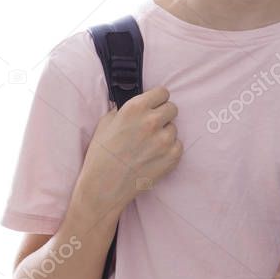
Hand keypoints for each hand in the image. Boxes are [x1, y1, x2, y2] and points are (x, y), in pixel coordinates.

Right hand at [77, 85, 182, 213]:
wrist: (104, 186)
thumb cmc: (101, 154)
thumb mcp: (106, 122)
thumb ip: (125, 109)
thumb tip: (138, 105)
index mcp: (135, 108)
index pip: (162, 92)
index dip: (157, 99)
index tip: (154, 105)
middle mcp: (152, 121)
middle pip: (172, 108)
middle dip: (163, 115)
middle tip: (151, 126)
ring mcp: (164, 140)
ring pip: (174, 128)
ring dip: (164, 134)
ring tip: (148, 145)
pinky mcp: (172, 157)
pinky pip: (178, 146)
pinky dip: (169, 150)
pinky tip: (153, 156)